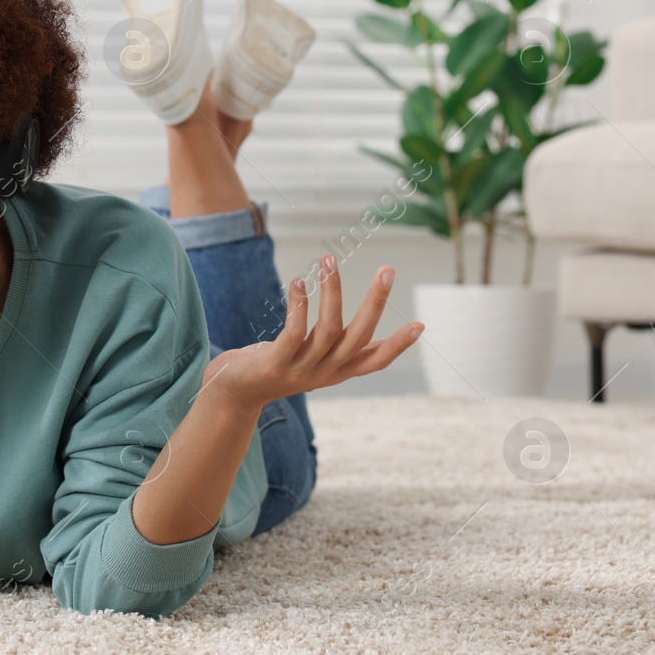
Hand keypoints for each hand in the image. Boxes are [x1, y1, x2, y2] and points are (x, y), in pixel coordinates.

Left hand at [200, 255, 421, 409]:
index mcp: (336, 371)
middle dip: (375, 303)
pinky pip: (293, 332)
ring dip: (332, 291)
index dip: (397, 345)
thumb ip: (339, 349)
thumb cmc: (275, 368)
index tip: (421, 325)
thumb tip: (371, 336)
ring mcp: (299, 369)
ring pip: (327, 329)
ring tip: (329, 259)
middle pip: (357, 337)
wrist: (232, 395)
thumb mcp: (313, 361)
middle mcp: (323, 372)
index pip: (374, 361)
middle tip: (388, 270)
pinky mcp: (275, 363)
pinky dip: (299, 305)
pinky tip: (300, 283)